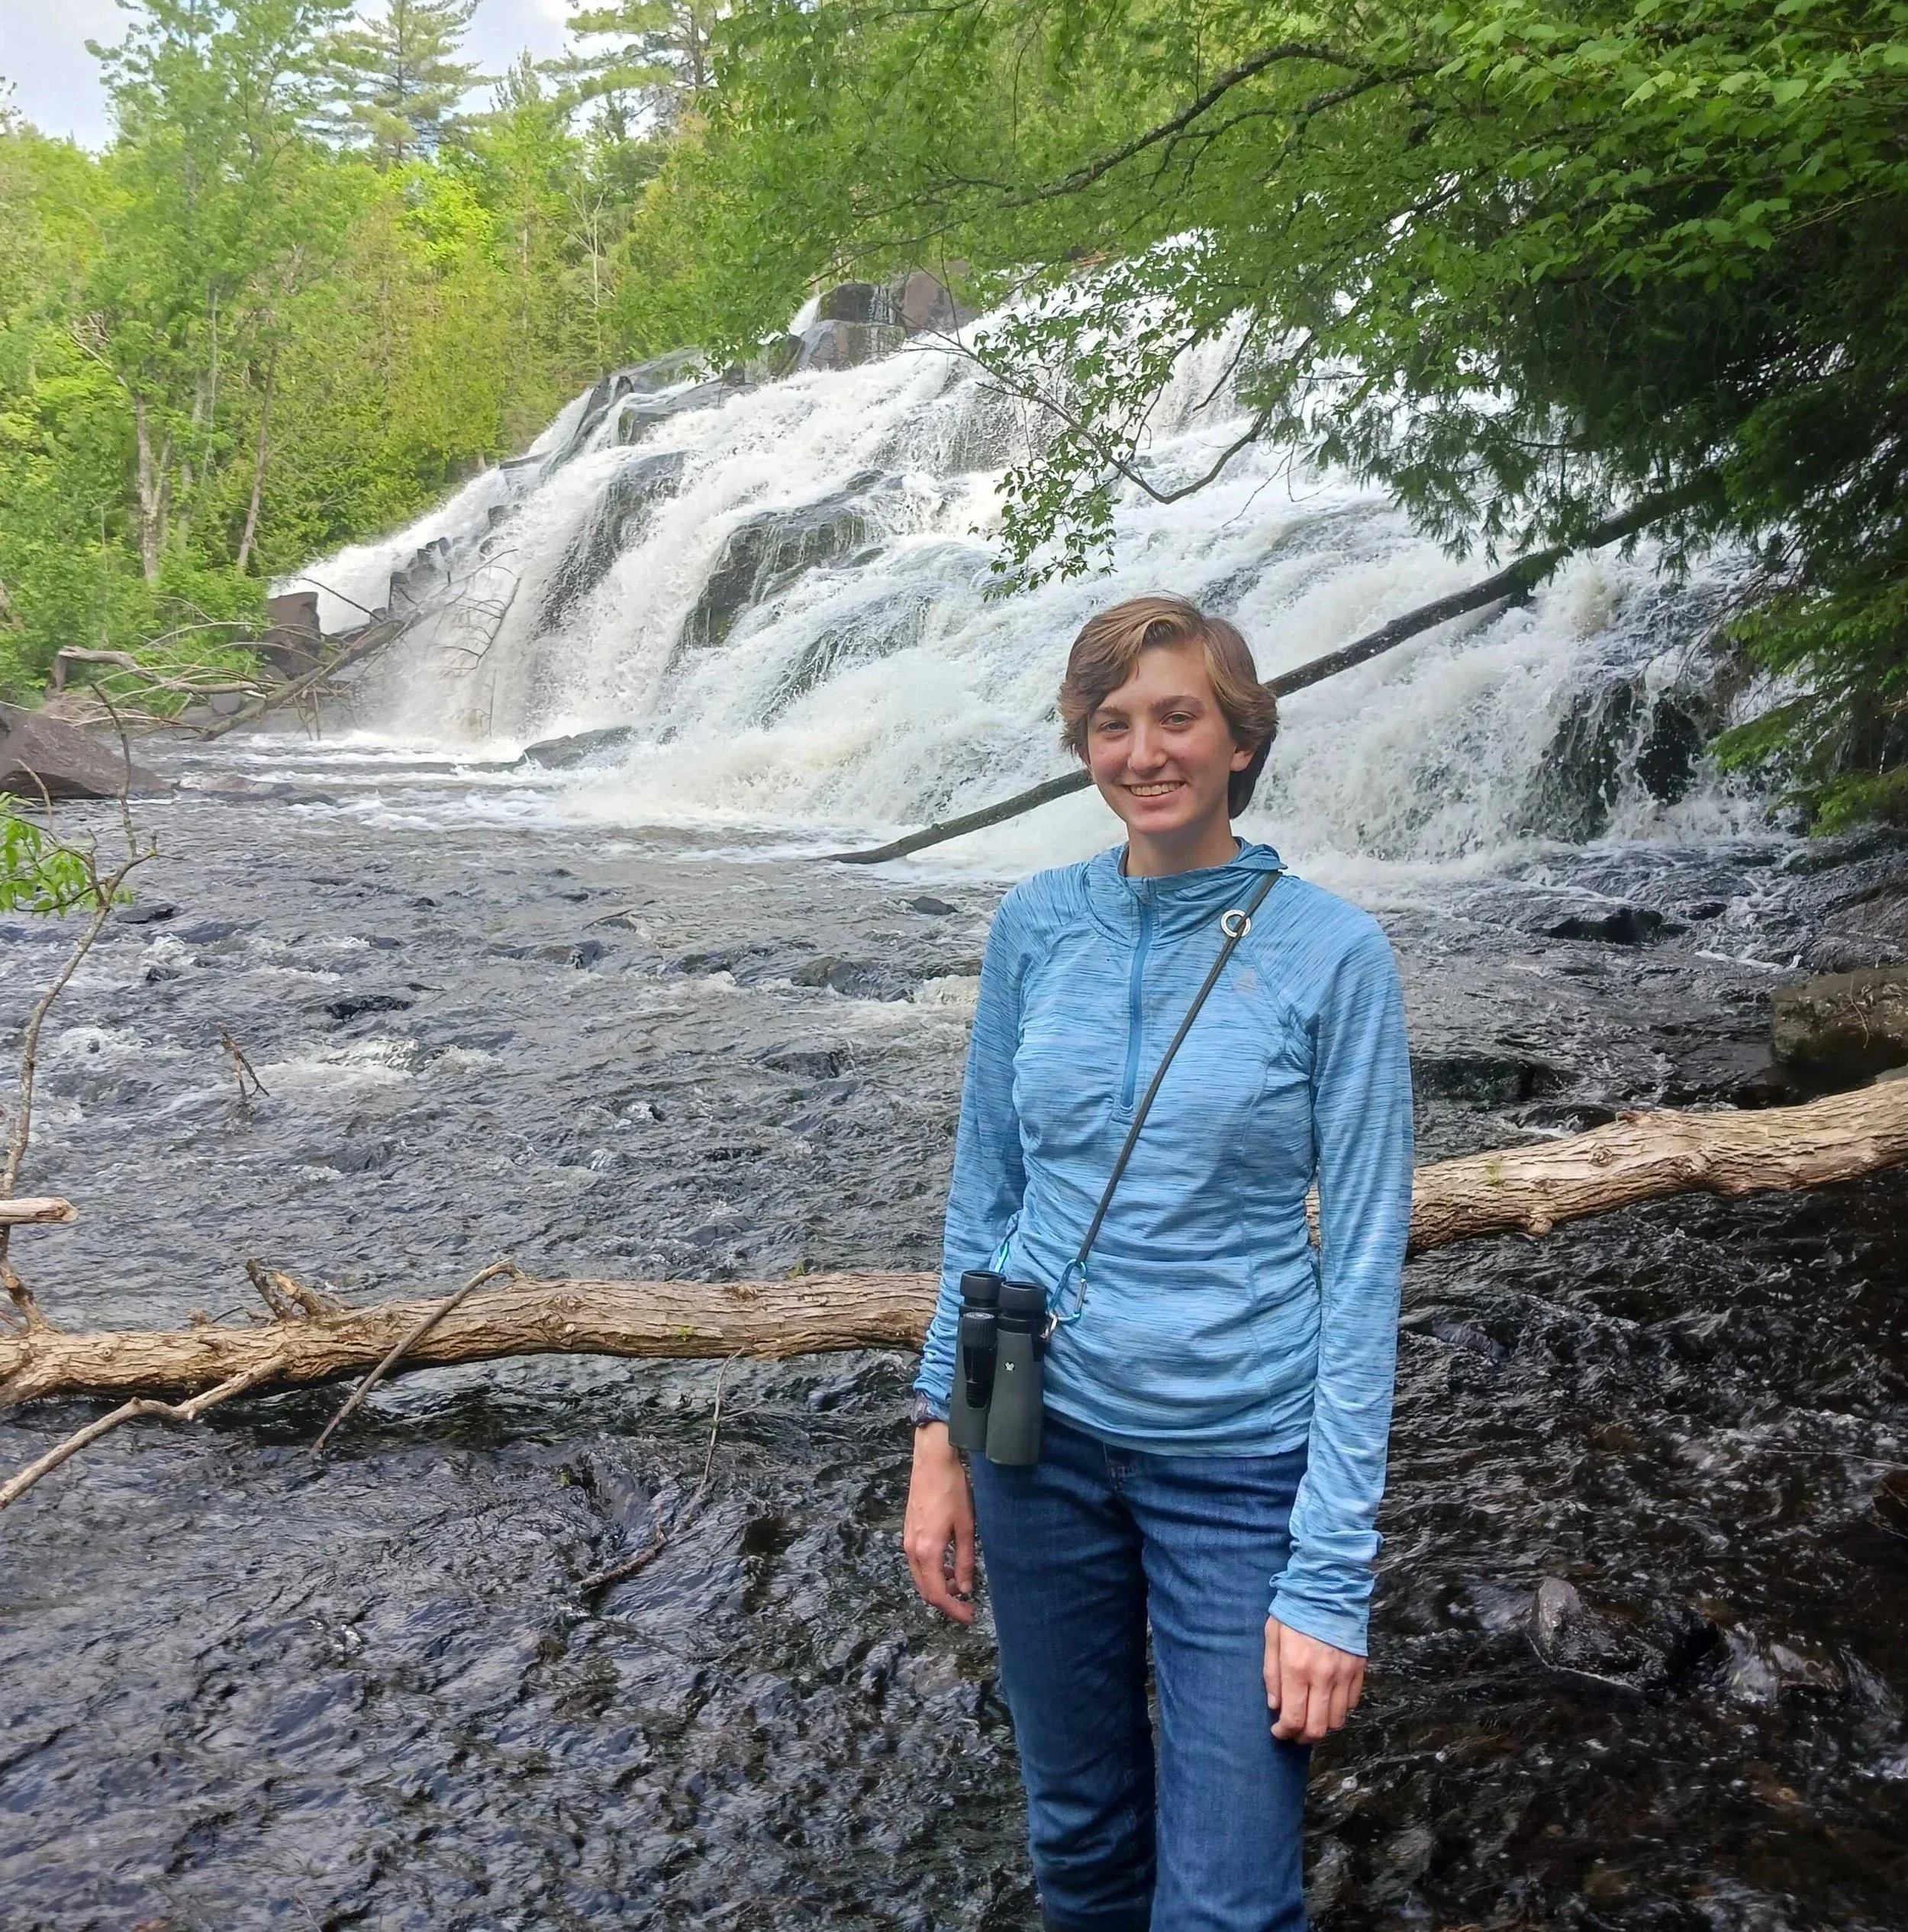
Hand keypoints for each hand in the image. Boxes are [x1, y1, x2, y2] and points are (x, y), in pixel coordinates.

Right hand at [903, 1422, 975, 1623]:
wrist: (932, 1462)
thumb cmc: (953, 1491)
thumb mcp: (966, 1527)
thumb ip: (965, 1561)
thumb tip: (965, 1589)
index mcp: (927, 1551)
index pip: (937, 1594)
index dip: (953, 1610)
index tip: (969, 1617)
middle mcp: (912, 1550)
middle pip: (925, 1590)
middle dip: (946, 1603)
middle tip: (967, 1608)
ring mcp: (908, 1540)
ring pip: (921, 1577)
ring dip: (939, 1587)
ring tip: (961, 1586)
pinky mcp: (909, 1532)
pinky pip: (919, 1563)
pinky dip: (933, 1572)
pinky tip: (949, 1566)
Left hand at [1265, 1617, 1364, 1741]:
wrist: (1329, 1587)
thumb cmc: (1294, 1609)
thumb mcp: (1272, 1635)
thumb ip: (1271, 1673)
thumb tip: (1275, 1705)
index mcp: (1297, 1669)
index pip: (1293, 1719)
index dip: (1284, 1733)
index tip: (1278, 1731)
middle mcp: (1323, 1677)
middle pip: (1318, 1728)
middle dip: (1303, 1737)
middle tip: (1294, 1732)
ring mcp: (1344, 1675)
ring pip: (1337, 1721)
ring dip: (1322, 1725)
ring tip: (1311, 1716)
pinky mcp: (1359, 1669)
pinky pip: (1351, 1704)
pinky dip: (1338, 1710)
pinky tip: (1327, 1701)